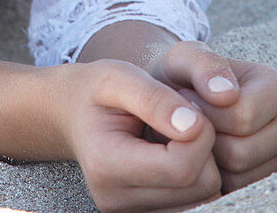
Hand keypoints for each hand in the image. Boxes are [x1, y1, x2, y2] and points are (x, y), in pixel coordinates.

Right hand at [62, 58, 221, 211]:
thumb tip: (194, 126)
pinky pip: (195, 201)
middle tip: (180, 117)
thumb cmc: (96, 91)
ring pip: (203, 197)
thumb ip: (154, 99)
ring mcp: (131, 212)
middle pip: (199, 186)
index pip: (181, 168)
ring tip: (173, 134)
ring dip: (201, 162)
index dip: (200, 134)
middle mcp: (117, 200)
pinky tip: (171, 152)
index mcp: (107, 165)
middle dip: (203, 147)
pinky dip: (194, 176)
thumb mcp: (118, 77)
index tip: (187, 106)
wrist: (73, 113)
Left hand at [146, 41, 276, 193]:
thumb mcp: (184, 56)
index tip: (188, 95)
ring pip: (236, 175)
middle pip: (240, 153)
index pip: (242, 118)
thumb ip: (202, 64)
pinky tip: (204, 146)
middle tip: (190, 117)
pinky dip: (213, 172)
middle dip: (205, 137)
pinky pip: (233, 189)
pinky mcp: (266, 177)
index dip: (204, 111)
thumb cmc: (183, 75)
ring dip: (207, 156)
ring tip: (197, 130)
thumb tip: (226, 94)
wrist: (178, 96)